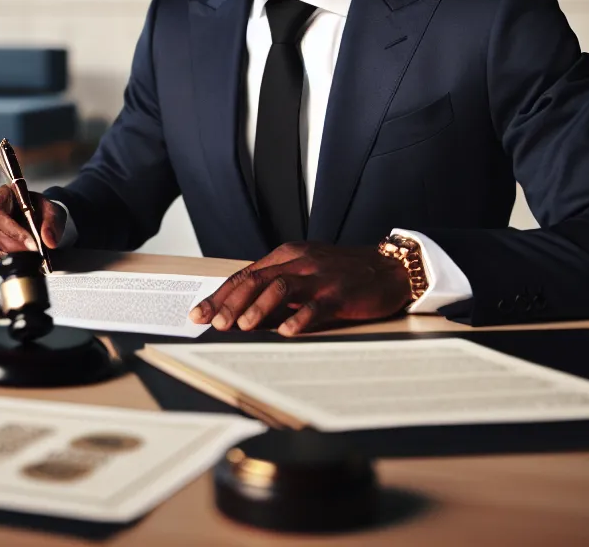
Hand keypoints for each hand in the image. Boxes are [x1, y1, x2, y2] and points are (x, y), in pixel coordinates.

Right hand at [0, 184, 63, 264]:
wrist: (37, 219)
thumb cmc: (40, 211)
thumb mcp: (51, 211)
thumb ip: (52, 223)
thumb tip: (49, 241)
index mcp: (0, 196)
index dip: (12, 231)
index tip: (32, 243)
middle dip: (11, 246)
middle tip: (30, 252)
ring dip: (7, 255)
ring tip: (26, 257)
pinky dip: (0, 262)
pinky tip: (15, 261)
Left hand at [188, 242, 412, 335]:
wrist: (389, 269)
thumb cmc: (343, 274)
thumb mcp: (306, 272)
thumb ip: (277, 286)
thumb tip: (243, 312)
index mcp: (287, 256)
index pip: (245, 275)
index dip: (219, 295)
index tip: (199, 314)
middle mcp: (299, 262)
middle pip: (256, 280)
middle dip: (231, 303)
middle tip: (214, 324)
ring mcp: (319, 277)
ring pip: (280, 288)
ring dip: (258, 308)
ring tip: (242, 327)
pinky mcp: (340, 293)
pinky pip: (315, 306)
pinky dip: (299, 319)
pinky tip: (286, 332)